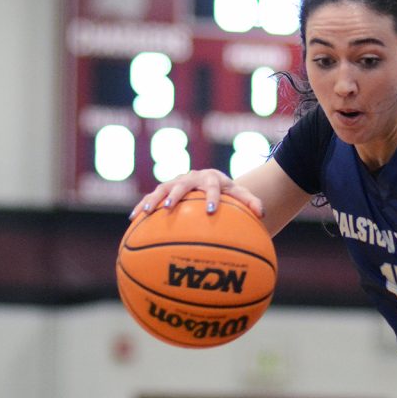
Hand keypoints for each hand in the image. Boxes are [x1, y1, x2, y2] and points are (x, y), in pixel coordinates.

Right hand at [129, 168, 264, 219]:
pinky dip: (141, 206)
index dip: (212, 197)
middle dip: (175, 195)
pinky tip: (133, 219)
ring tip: (144, 213)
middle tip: (170, 209)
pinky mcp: (164, 189)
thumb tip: (263, 214)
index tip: (211, 211)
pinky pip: (151, 197)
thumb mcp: (240, 196)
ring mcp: (176, 182)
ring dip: (153, 200)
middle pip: (182, 185)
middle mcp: (192, 177)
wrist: (211, 181)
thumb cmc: (228, 193)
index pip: (213, 186)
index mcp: (212, 178)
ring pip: (162, 189)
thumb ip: (252, 203)